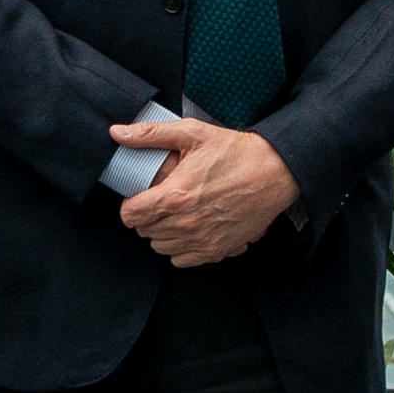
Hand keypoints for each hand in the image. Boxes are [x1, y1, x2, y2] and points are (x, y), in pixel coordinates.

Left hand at [109, 118, 296, 266]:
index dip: (130, 205)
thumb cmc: (236, 152)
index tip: (139, 197)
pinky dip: (180, 247)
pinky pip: (182, 259)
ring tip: (174, 214)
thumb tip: (118, 133)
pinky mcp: (217, 249)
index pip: (130, 215)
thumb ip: (151, 134)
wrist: (275, 172)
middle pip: (144, 231)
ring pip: (160, 247)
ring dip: (161, 232)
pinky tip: (189, 228)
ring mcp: (202, 239)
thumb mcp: (193, 133)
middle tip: (160, 200)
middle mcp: (186, 223)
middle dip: (146, 216)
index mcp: (175, 195)